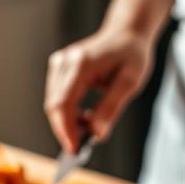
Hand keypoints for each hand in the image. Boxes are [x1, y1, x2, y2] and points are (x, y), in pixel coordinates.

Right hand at [44, 27, 153, 152]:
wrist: (126, 33)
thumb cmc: (131, 55)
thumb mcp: (130, 82)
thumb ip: (111, 108)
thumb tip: (97, 134)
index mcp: (82, 64)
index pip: (63, 103)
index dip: (66, 130)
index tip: (74, 150)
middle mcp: (65, 61)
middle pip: (54, 106)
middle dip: (66, 130)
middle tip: (82, 148)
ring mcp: (59, 63)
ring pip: (53, 104)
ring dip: (68, 123)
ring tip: (90, 128)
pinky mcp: (59, 68)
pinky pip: (57, 97)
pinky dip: (68, 113)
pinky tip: (85, 118)